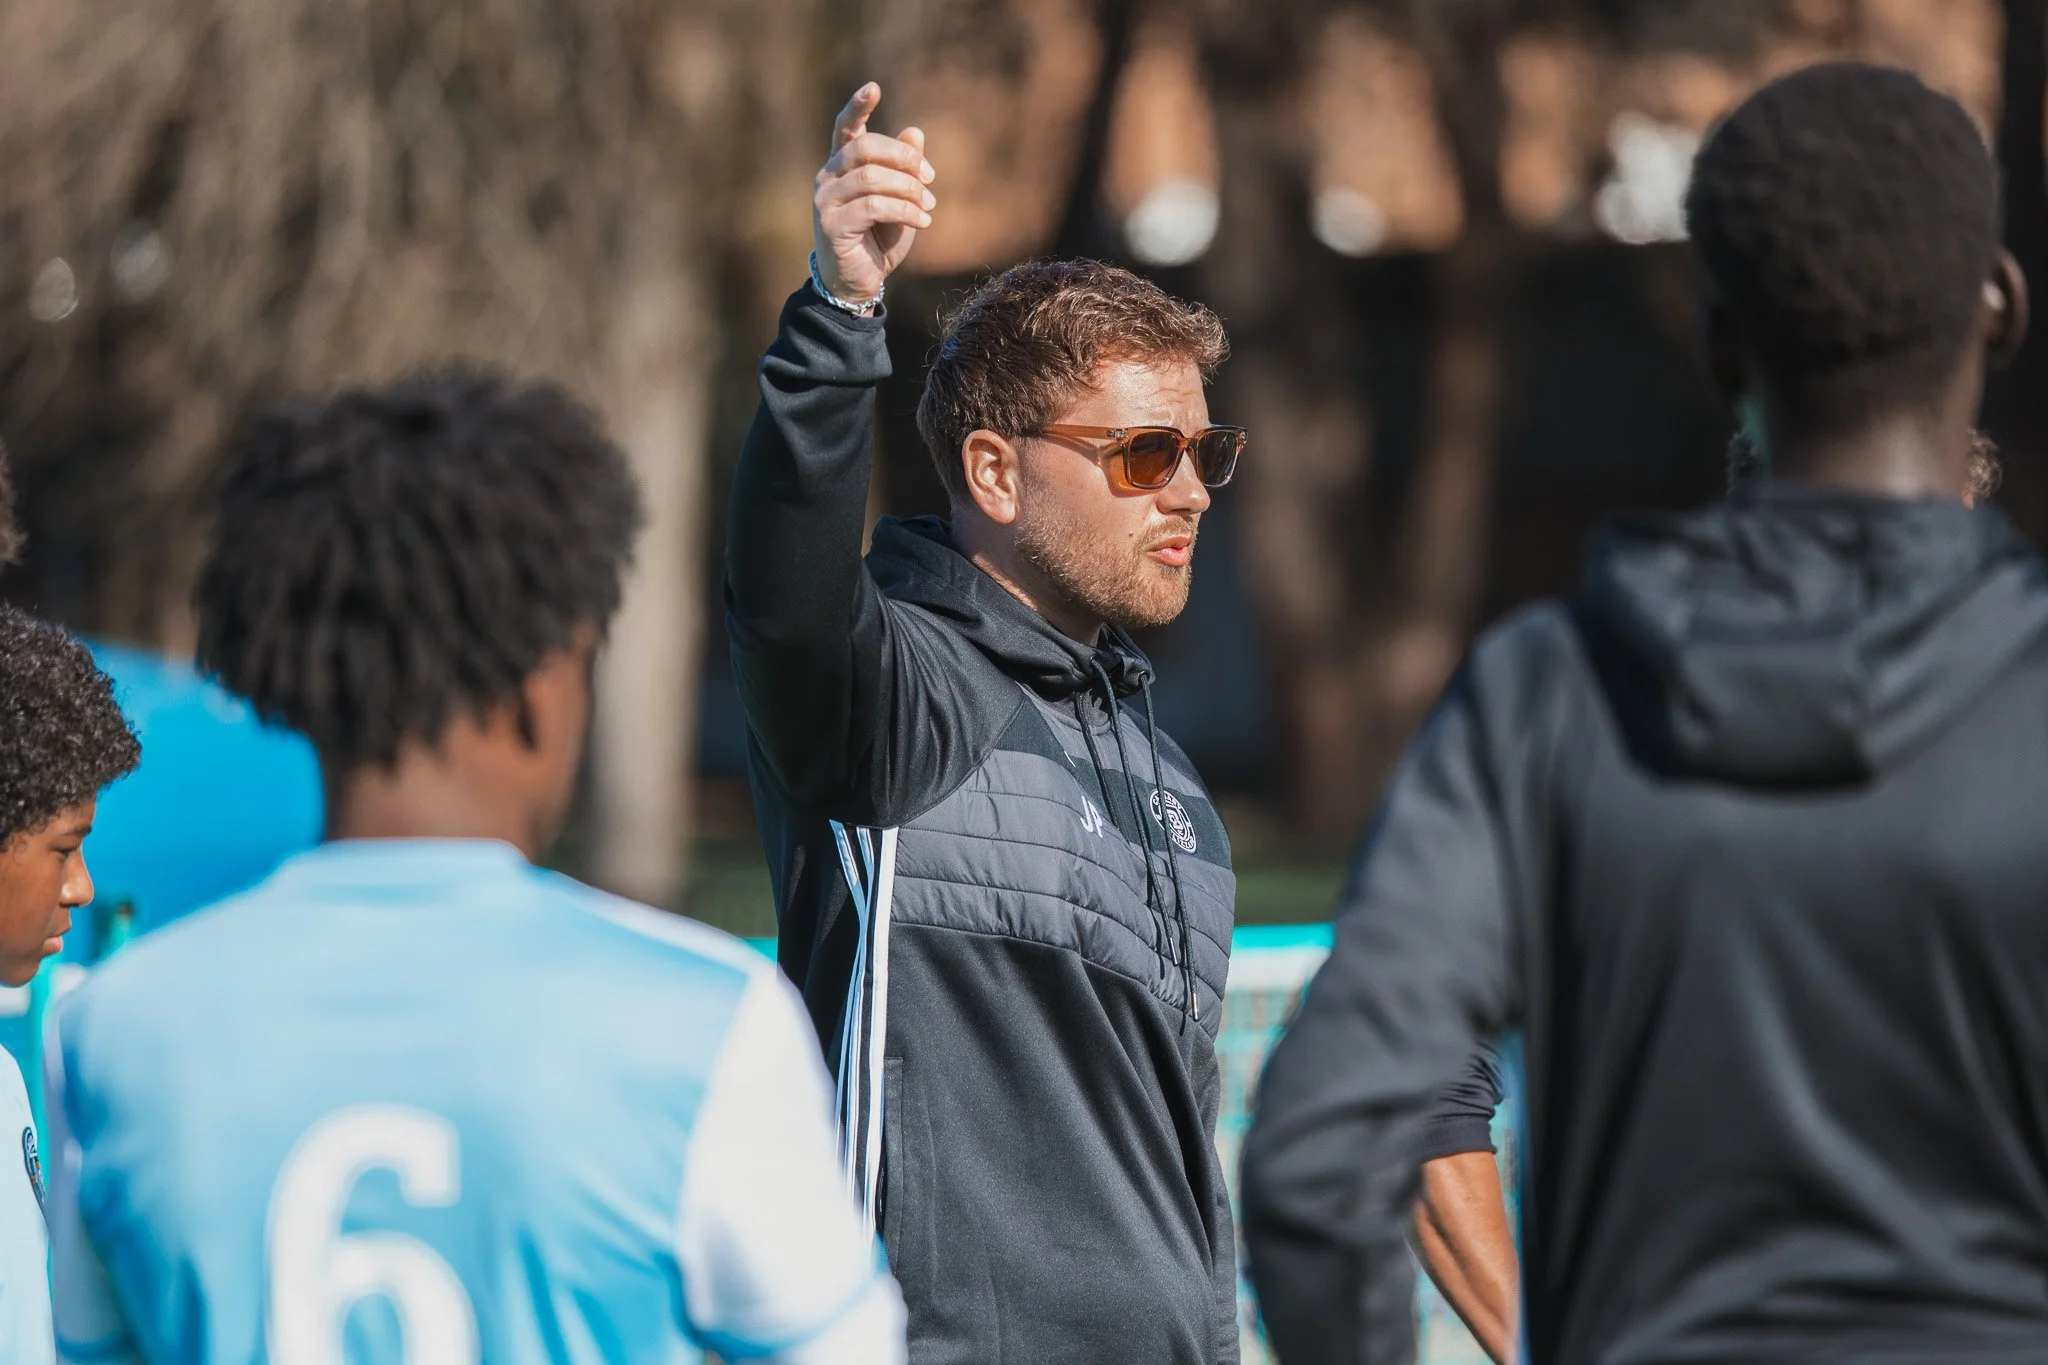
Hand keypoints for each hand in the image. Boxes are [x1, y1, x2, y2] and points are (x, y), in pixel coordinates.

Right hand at [812, 83, 934, 304]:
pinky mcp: (832, 225)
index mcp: (842, 165)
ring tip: (929, 205)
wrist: (860, 283)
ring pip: (871, 176)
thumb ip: (905, 169)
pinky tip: (924, 221)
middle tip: (930, 178)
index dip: (858, 106)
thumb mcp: (899, 200)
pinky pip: (873, 206)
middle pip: (866, 147)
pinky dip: (905, 211)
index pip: (846, 128)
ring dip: (908, 189)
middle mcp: (828, 177)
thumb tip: (915, 131)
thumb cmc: (878, 239)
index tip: (874, 87)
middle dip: (904, 158)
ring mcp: (826, 201)